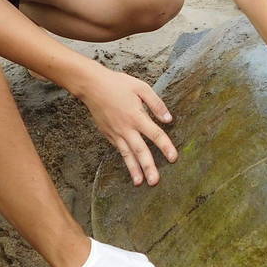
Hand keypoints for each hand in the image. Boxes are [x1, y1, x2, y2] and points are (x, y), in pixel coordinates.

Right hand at [70, 64, 175, 185]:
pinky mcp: (107, 134)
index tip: (174, 158)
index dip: (165, 146)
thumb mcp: (141, 87)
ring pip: (126, 154)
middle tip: (155, 181)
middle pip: (140, 150)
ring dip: (133, 169)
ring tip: (139, 183)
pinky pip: (118, 149)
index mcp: (136, 116)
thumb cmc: (117, 84)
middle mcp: (126, 128)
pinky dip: (124, 159)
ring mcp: (115, 132)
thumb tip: (168, 119)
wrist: (91, 85)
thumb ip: (156, 104)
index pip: (155, 134)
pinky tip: (130, 168)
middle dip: (148, 167)